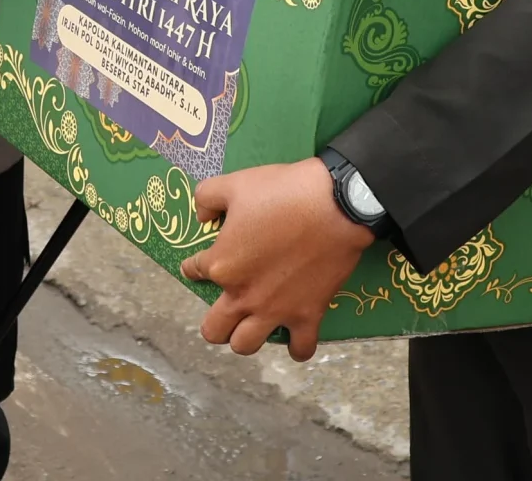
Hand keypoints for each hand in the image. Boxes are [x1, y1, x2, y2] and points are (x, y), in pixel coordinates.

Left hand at [177, 160, 374, 360]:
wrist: (338, 204)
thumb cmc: (283, 191)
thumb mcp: (234, 183)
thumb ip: (207, 198)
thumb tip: (202, 216)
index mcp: (221, 264)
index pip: (194, 272)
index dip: (195, 266)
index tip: (202, 263)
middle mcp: (242, 296)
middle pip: (214, 330)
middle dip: (215, 321)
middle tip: (226, 306)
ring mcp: (275, 310)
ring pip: (246, 346)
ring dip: (246, 337)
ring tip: (254, 322)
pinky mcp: (308, 315)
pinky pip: (300, 349)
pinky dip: (297, 347)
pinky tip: (295, 336)